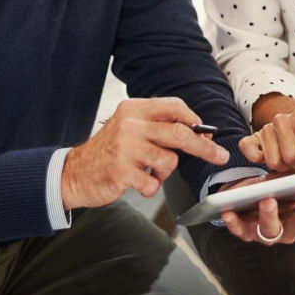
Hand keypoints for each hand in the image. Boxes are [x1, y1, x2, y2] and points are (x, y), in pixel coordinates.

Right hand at [61, 97, 229, 208]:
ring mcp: (125, 148)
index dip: (194, 120)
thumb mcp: (129, 128)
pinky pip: (153, 183)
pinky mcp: (121, 171)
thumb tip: (198, 131)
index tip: (207, 133)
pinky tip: (137, 183)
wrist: (74, 173)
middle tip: (219, 156)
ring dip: (164, 172)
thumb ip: (158, 126)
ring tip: (148, 172)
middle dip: (204, 147)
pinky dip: (150, 187)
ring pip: (169, 161)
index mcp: (133, 109)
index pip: (174, 107)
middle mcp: (130, 125)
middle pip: (180, 133)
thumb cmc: (108, 152)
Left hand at [217, 154, 294, 244]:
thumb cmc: (281, 189)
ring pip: (272, 230)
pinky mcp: (245, 230)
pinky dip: (235, 223)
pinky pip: (240, 231)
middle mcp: (289, 230)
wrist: (251, 195)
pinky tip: (231, 211)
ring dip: (270, 216)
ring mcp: (268, 232)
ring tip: (269, 199)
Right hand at [240, 104, 294, 171]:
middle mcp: (282, 120)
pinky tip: (270, 158)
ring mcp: (265, 129)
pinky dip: (258, 160)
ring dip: (283, 167)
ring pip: (274, 161)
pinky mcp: (252, 139)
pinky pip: (250, 153)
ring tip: (289, 161)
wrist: (291, 124)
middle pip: (291, 156)